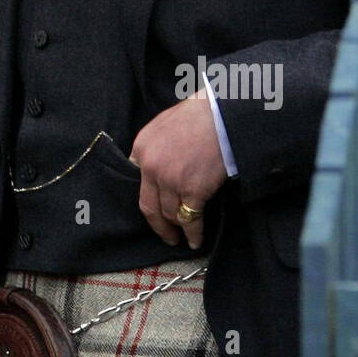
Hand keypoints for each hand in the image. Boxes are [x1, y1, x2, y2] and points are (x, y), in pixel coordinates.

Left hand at [129, 90, 226, 249]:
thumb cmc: (197, 116)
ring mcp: (171, 180)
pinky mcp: (193, 191)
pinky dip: (194, 233)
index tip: (153, 211)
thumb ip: (154, 148)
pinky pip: (191, 219)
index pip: (136, 182)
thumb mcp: (162, 126)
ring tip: (181, 238)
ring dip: (176, 229)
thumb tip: (154, 169)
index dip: (147, 198)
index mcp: (141, 148)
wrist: (221, 116)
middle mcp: (151, 167)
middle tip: (165, 235)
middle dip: (157, 225)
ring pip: (169, 214)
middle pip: (149, 206)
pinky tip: (196, 240)